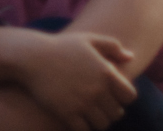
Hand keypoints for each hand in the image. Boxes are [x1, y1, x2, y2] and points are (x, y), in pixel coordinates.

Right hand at [12, 31, 136, 130]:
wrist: (31, 57)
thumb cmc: (62, 47)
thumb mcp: (88, 39)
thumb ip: (112, 46)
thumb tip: (130, 57)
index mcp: (106, 72)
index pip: (130, 96)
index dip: (123, 97)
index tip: (113, 95)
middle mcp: (97, 89)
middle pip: (117, 113)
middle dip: (110, 110)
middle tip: (99, 106)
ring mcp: (82, 103)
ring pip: (102, 124)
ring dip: (98, 121)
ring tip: (90, 114)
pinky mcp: (67, 114)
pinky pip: (84, 130)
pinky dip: (83, 127)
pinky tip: (77, 119)